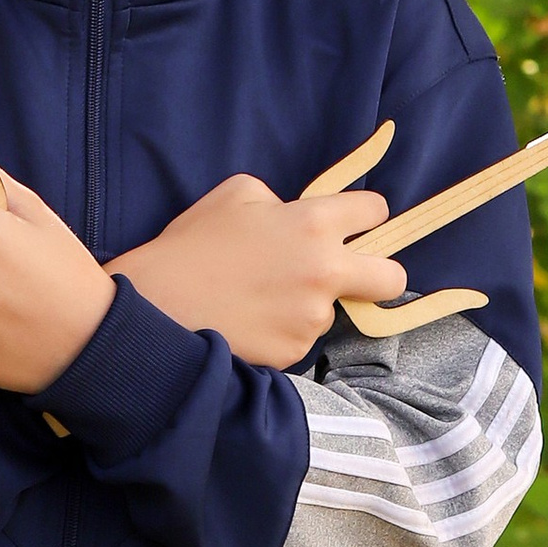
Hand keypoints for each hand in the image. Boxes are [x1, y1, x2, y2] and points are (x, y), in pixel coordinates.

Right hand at [110, 176, 404, 367]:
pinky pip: (299, 339)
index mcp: (314, 224)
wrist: (154, 306)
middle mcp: (324, 272)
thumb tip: (294, 214)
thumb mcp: (235, 194)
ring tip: (258, 300)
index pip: (375, 212)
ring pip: (331, 311)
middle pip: (392, 278)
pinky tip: (248, 322)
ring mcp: (310, 317)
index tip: (352, 226)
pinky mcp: (292, 352)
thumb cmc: (190, 244)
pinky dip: (280, 332)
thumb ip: (280, 200)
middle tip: (352, 277)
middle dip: (381, 275)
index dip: (365, 216)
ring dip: (306, 305)